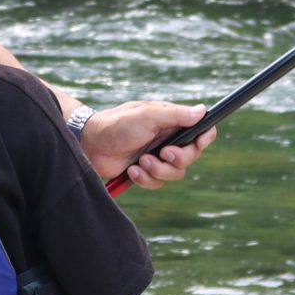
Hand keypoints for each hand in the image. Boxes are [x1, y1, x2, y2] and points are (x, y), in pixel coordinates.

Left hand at [81, 101, 216, 190]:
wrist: (90, 143)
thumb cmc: (117, 123)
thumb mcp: (147, 115)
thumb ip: (175, 115)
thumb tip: (202, 110)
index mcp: (171, 123)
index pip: (200, 130)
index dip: (204, 137)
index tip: (200, 141)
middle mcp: (167, 139)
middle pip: (191, 156)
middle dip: (178, 158)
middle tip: (162, 153)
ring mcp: (157, 156)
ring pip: (176, 173)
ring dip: (158, 170)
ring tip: (140, 162)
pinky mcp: (145, 171)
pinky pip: (157, 183)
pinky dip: (145, 179)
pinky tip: (131, 171)